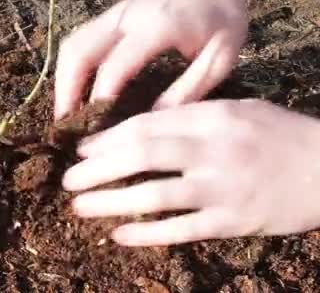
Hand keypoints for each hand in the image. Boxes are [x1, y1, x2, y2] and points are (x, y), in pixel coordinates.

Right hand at [54, 0, 250, 119]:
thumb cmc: (222, 19)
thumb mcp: (220, 58)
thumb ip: (188, 90)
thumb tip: (153, 122)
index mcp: (157, 26)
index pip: (115, 65)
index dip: (101, 98)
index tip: (96, 130)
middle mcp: (126, 16)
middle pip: (78, 51)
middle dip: (66, 91)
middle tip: (66, 126)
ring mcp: (114, 14)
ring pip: (72, 45)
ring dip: (63, 80)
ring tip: (66, 114)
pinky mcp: (109, 17)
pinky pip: (78, 41)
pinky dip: (71, 69)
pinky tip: (76, 93)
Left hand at [63, 99, 319, 245]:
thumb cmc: (279, 135)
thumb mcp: (237, 111)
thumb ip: (191, 117)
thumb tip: (137, 131)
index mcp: (212, 117)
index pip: (146, 125)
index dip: (107, 139)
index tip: (82, 150)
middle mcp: (213, 150)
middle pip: (141, 156)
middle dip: (97, 169)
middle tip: (68, 180)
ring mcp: (222, 188)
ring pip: (153, 195)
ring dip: (110, 201)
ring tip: (79, 206)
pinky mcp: (232, 221)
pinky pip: (180, 229)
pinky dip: (145, 232)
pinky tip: (118, 235)